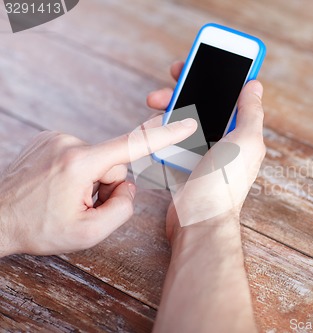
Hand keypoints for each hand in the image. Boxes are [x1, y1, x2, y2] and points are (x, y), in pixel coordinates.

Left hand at [0, 106, 196, 256]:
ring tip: (64, 198)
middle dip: (106, 185)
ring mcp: (56, 138)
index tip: (186, 123)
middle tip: (81, 205)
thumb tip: (128, 187)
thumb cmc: (38, 228)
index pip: (133, 145)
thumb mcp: (89, 233)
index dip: (164, 134)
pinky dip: (76, 172)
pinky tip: (57, 187)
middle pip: (114, 163)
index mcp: (81, 164)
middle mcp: (69, 143)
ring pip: (97, 160)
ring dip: (89, 180)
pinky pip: (80, 155)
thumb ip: (123, 209)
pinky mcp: (48, 138)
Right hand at [146, 62, 265, 239]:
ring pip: (186, 117)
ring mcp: (204, 151)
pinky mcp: (184, 162)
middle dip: (188, 84)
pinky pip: (172, 137)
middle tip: (172, 74)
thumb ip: (250, 112)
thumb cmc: (223, 184)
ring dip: (170, 104)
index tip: (204, 60)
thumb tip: (255, 84)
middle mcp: (225, 140)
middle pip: (206, 101)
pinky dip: (163, 127)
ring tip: (154, 101)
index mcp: (243, 133)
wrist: (198, 221)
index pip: (234, 94)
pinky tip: (153, 122)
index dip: (222, 74)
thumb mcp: (244, 142)